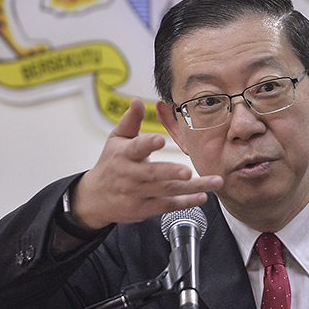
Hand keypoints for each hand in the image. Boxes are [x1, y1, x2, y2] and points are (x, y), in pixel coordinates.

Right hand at [72, 98, 221, 229]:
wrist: (95, 198)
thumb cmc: (110, 164)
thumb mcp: (116, 139)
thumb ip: (130, 120)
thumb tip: (137, 100)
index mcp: (124, 154)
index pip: (136, 147)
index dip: (148, 143)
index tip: (160, 139)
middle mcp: (130, 175)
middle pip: (154, 173)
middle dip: (172, 172)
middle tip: (188, 171)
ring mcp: (137, 193)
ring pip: (167, 190)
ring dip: (192, 188)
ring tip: (213, 182)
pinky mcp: (144, 209)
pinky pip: (167, 205)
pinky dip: (186, 203)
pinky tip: (202, 197)